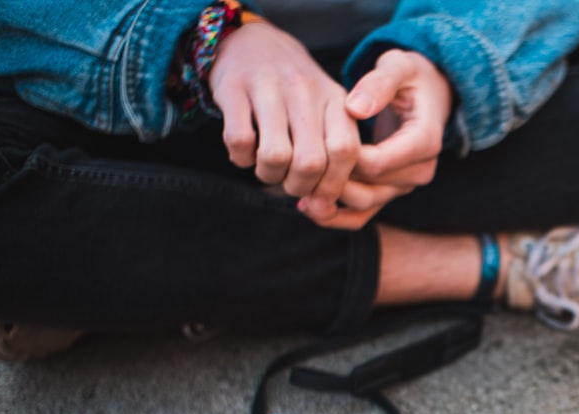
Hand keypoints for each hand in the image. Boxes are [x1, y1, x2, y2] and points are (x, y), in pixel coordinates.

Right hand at [209, 22, 360, 208]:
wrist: (251, 41)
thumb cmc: (295, 93)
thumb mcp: (326, 111)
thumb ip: (333, 151)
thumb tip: (325, 206)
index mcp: (335, 99)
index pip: (345, 152)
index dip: (332, 186)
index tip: (320, 200)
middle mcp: (305, 90)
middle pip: (310, 162)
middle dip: (299, 187)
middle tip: (290, 185)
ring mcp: (269, 87)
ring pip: (274, 155)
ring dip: (268, 175)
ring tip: (267, 169)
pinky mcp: (233, 88)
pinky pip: (239, 140)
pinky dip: (240, 158)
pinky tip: (243, 153)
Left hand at [300, 49, 452, 229]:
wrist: (427, 96)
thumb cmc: (410, 77)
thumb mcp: (398, 66)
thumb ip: (379, 84)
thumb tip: (355, 109)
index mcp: (424, 141)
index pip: (377, 163)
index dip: (340, 158)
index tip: (309, 143)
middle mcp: (418, 171)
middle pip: (368, 189)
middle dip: (330, 181)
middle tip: (292, 169)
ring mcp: (404, 186)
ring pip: (363, 205)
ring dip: (328, 202)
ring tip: (294, 188)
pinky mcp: (391, 193)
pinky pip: (362, 216)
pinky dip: (334, 216)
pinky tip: (306, 206)